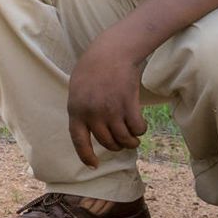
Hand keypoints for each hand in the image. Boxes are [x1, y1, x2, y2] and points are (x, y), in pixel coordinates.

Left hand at [66, 33, 147, 166]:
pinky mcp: (129, 105)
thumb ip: (80, 111)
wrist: (111, 53)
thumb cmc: (92, 70)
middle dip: (116, 146)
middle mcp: (93, 114)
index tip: (93, 165)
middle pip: (107, 142)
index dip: (86, 155)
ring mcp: (111, 110)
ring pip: (124, 139)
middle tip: (121, 142)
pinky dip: (141, 130)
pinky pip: (137, 128)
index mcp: (76, 110)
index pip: (79, 141)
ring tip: (132, 138)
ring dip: (131, 141)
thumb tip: (88, 132)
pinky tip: (140, 125)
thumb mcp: (76, 90)